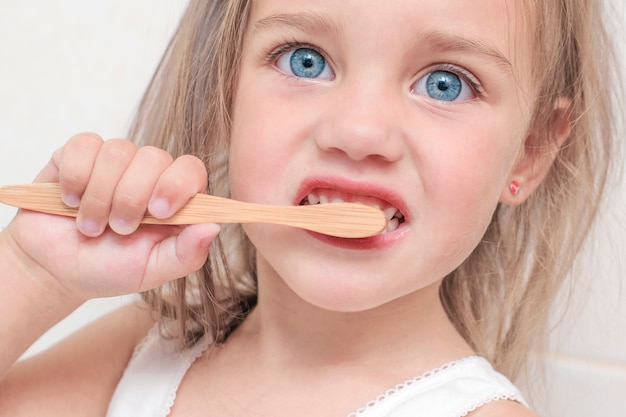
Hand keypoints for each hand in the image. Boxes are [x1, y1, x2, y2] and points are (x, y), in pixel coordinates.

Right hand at [3, 133, 219, 301]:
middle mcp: (148, 174)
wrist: (54, 269)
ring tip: (90, 226)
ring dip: (100, 196)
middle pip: (154, 157)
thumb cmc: (108, 269)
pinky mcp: (78, 153)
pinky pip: (84, 145)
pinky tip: (70, 201)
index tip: (158, 211)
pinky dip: (76, 177)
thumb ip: (186, 254)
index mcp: (174, 199)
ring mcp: (115, 161)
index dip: (177, 184)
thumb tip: (214, 227)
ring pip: (118, 152)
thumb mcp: (151, 271)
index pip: (191, 170)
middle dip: (131, 198)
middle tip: (117, 229)